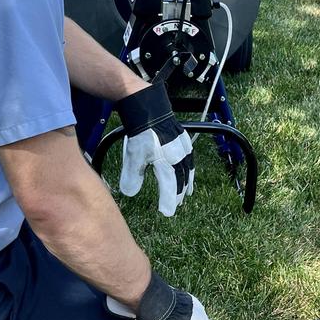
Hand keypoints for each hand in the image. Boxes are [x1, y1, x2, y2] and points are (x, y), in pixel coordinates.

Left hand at [115, 82, 193, 216]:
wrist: (148, 107)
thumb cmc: (141, 132)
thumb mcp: (133, 154)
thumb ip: (132, 175)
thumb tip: (130, 193)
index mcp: (167, 161)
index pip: (170, 186)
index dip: (169, 200)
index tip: (167, 212)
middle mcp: (178, 155)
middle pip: (181, 179)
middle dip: (179, 192)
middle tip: (177, 204)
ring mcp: (183, 146)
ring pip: (188, 168)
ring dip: (187, 181)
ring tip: (187, 191)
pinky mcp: (183, 138)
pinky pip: (189, 157)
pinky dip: (189, 167)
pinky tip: (187, 169)